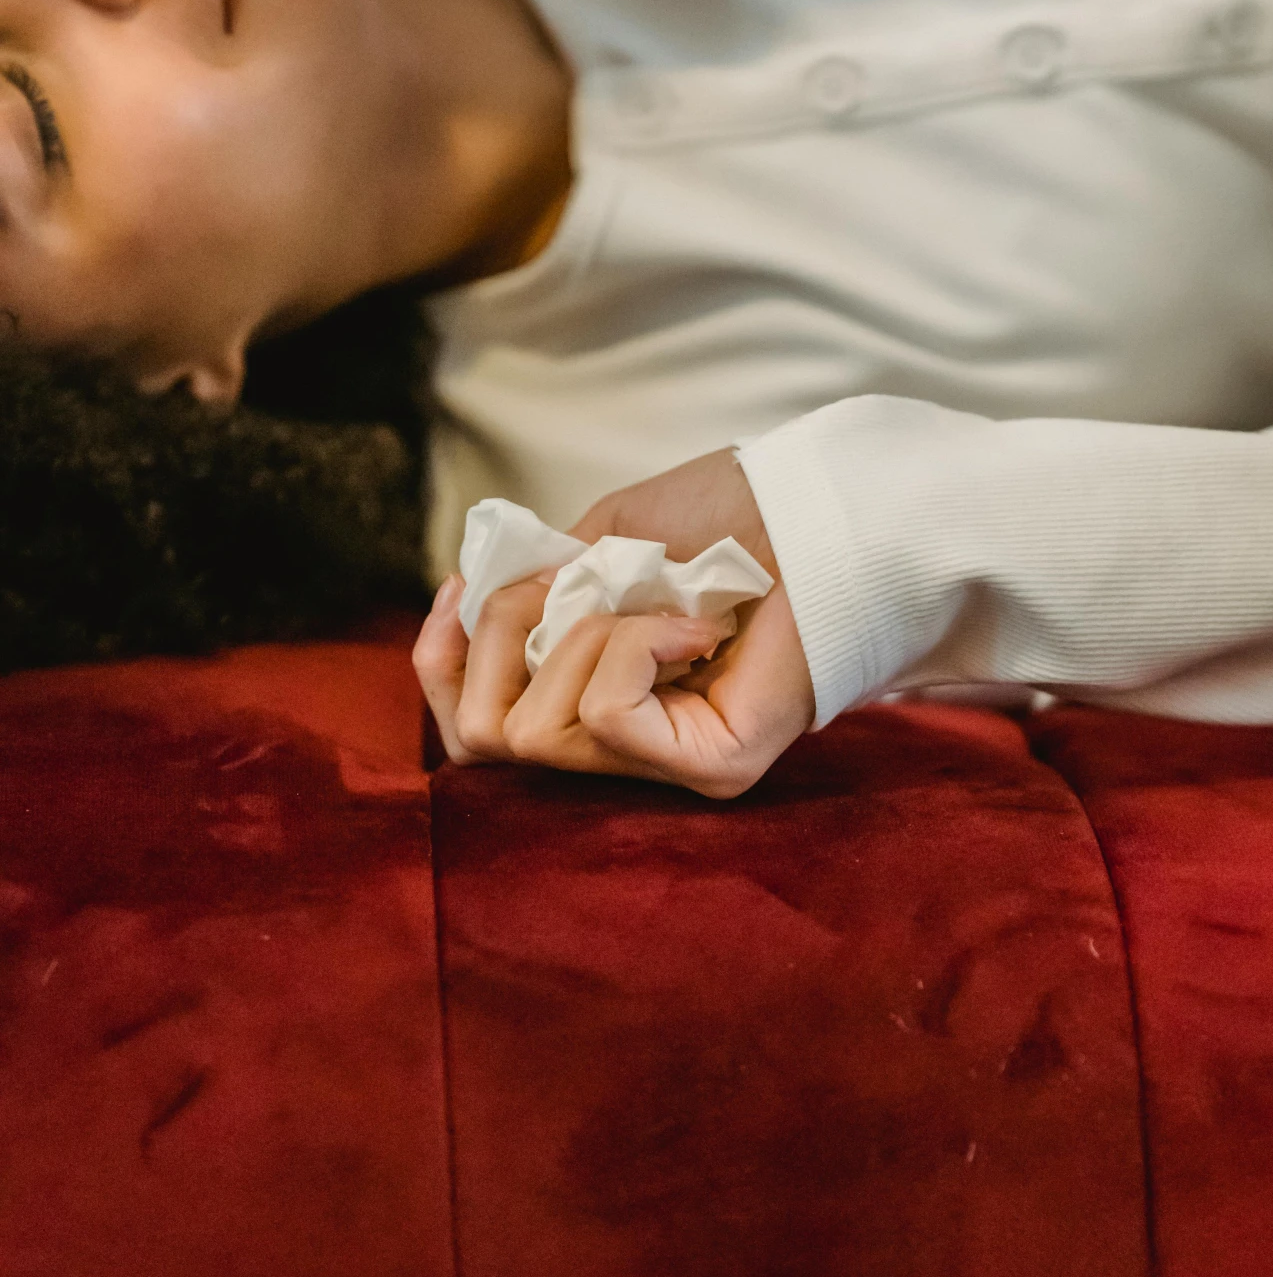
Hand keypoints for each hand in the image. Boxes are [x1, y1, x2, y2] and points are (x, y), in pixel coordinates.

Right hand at [412, 450, 813, 797]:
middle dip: (497, 640)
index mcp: (595, 701)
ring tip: (649, 599)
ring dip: (574, 635)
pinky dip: (629, 648)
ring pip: (537, 732)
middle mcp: (629, 752)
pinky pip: (605, 717)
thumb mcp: (605, 541)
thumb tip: (477, 610)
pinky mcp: (712, 768)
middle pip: (484, 742)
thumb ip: (539, 584)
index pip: (476, 730)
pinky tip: (695, 625)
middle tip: (563, 583)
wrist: (825, 508)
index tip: (461, 586)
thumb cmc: (732, 517)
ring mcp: (670, 768)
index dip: (442, 661)